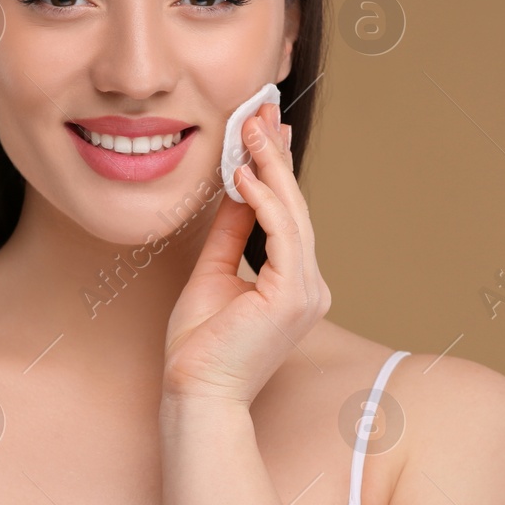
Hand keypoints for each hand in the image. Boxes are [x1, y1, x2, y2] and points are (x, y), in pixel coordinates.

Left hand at [163, 102, 329, 407]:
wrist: (195, 393)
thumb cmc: (200, 346)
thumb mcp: (214, 272)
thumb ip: (231, 232)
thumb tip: (236, 188)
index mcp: (295, 284)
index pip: (288, 215)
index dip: (276, 169)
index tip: (264, 129)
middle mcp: (310, 286)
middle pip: (294, 207)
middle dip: (275, 156)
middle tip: (259, 111)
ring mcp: (307, 292)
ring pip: (292, 215)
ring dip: (269, 167)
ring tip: (249, 129)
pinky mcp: (292, 297)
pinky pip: (283, 236)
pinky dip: (264, 201)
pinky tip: (244, 175)